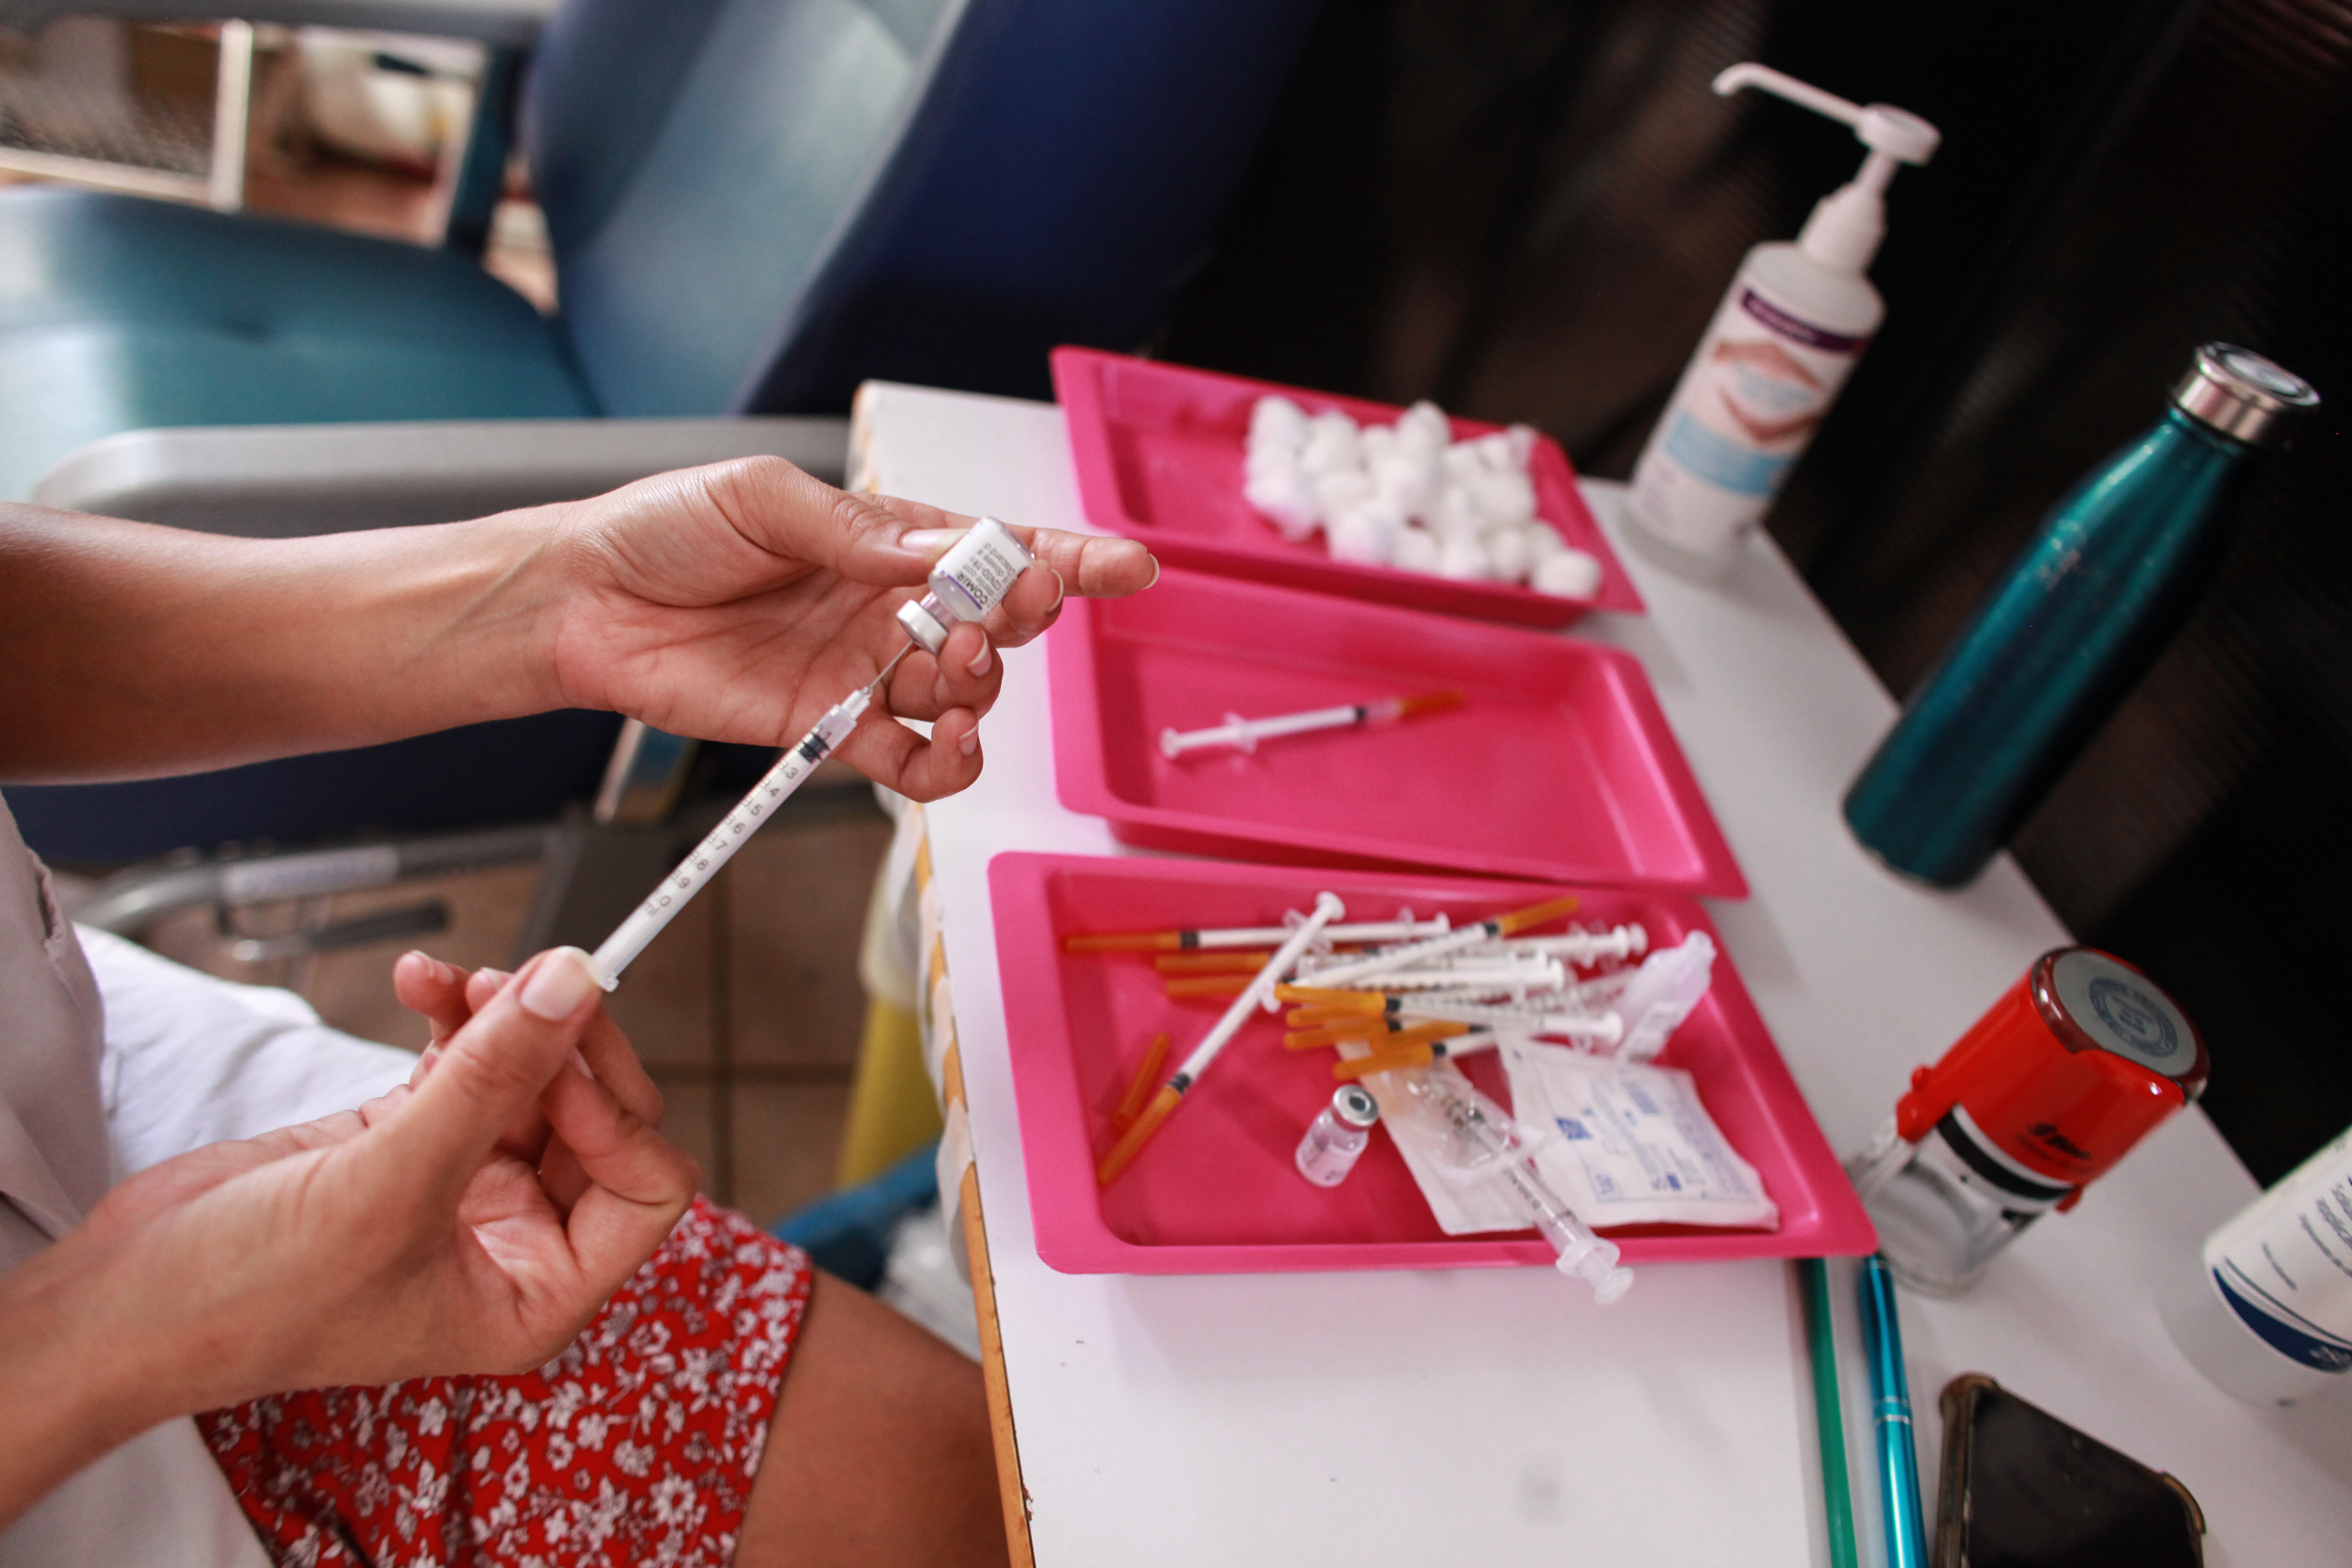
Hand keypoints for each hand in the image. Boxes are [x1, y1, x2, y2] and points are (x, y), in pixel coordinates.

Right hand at [0, 946, 695, 1521]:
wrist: (126, 1300)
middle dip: (564, 1044)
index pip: (646, 1190)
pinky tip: (419, 980)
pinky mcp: (414, 1137)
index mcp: (539, 1290)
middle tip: (525, 982)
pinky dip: (454, 1015)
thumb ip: (488, 1080)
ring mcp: (466, 1183)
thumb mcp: (386, 1185)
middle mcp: (517, 1239)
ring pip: (532, 1074)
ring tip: (457, 978)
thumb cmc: (250, 1297)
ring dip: (504, 1015)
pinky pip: (469, 1060)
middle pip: (598, 1116)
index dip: (615, 1116)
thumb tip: (571, 989)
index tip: (558, 1059)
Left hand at [542, 459, 1157, 799]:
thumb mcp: (763, 500)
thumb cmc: (666, 530)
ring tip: (954, 670)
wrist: (584, 600)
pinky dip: (945, 765)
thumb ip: (856, 533)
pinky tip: (950, 747)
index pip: (995, 547)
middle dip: (1023, 617)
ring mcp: (865, 673)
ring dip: (982, 687)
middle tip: (1010, 606)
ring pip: (964, 696)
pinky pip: (911, 761)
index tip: (1129, 568)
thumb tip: (939, 551)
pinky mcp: (829, 730)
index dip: (1068, 558)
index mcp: (887, 540)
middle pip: (996, 624)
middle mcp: (889, 608)